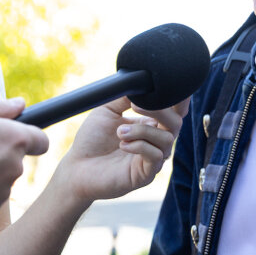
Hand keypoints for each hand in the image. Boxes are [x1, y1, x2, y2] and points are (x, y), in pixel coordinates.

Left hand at [54, 96, 187, 204]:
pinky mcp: (146, 174)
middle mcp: (155, 141)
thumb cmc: (92, 139)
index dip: (178, 100)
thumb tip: (142, 80)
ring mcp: (152, 159)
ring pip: (167, 139)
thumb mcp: (108, 109)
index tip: (165, 87)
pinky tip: (122, 144)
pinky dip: (140, 146)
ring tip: (120, 132)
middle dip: (160, 110)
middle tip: (134, 106)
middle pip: (176, 122)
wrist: (77, 166)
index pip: (174, 111)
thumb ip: (126, 95)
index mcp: (150, 125)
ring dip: (142, 131)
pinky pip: (156, 157)